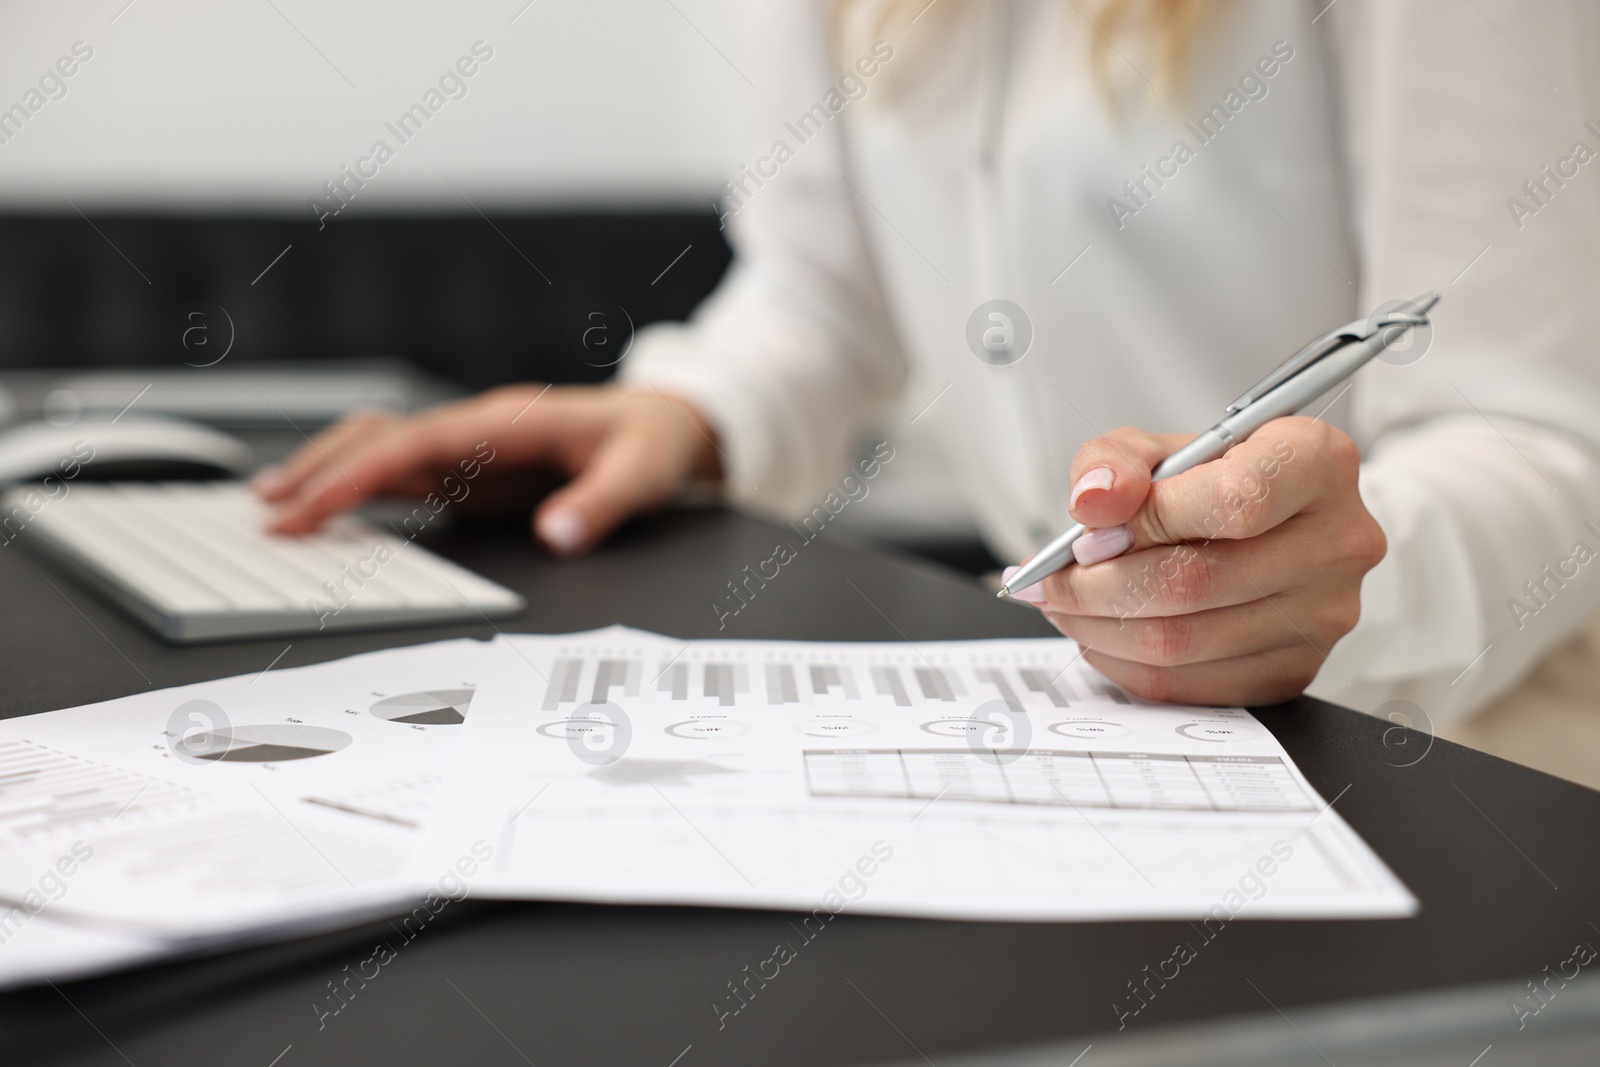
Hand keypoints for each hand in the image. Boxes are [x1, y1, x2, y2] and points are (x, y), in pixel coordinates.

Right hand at [254, 384, 720, 553]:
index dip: (357, 474)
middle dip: (320, 471)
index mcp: (507, 422)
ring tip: (274, 507)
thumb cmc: (650, 441)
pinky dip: (356, 487)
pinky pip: (402, 473)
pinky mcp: (472, 468)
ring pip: (379, 450)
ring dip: (327, 474)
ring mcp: (469, 447)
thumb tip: (558, 535)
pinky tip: (326, 510)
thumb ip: (602, 504)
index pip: (413, 444)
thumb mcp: (642, 474)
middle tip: (269, 514)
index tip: (312, 506)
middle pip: (378, 438)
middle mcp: (476, 429)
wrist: (666, 423)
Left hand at [1004, 417, 1385, 705]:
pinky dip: (1124, 664)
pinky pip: (1187, 684)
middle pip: (1196, 582)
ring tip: (1066, 605)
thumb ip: (1115, 461)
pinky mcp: (1294, 670)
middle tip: (1052, 580)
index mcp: (1316, 463)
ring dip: (1099, 628)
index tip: (1091, 531)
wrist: (1272, 524)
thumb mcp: (1161, 447)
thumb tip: (1093, 502)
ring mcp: (1322, 615)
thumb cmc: (1215, 481)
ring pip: (1182, 642)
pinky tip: (1102, 634)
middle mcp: (1337, 541)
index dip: (1148, 520)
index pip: (1234, 501)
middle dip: (1098, 585)